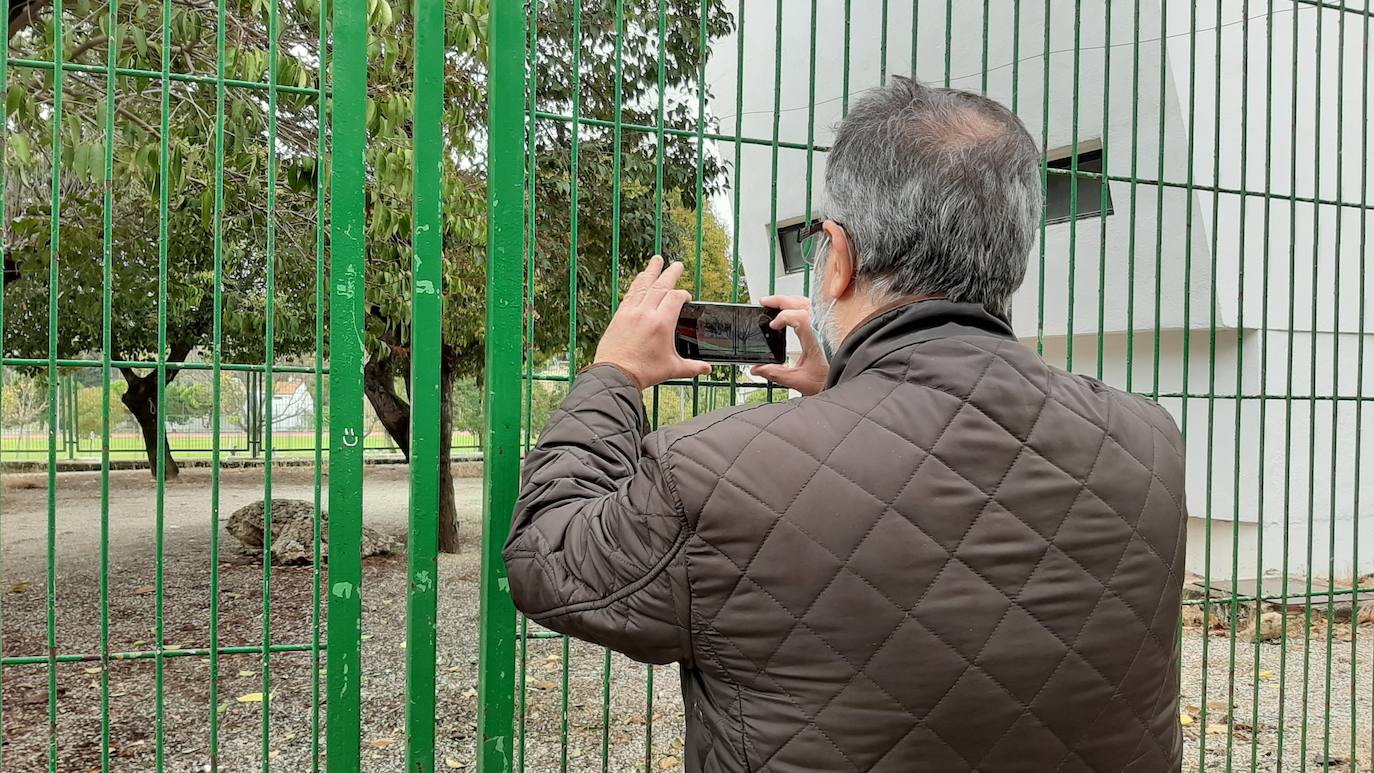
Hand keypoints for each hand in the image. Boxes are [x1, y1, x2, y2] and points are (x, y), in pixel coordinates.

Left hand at [593, 256, 710, 389]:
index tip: (686, 298)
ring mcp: (631, 312)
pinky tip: (639, 279)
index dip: (683, 295)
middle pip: (660, 286)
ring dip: (651, 271)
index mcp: (662, 323)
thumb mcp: (672, 369)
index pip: (675, 298)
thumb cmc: (643, 372)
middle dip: (670, 273)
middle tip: (677, 265)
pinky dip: (636, 284)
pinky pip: (630, 294)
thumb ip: (692, 367)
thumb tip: (707, 368)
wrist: (615, 374)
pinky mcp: (619, 315)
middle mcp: (646, 313)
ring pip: (643, 285)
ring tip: (656, 260)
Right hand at [750, 295, 828, 395]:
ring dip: (790, 300)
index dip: (783, 317)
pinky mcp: (825, 328)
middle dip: (780, 301)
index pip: (800, 317)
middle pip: (802, 304)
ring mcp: (825, 327)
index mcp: (815, 341)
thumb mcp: (799, 381)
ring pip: (808, 303)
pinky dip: (799, 305)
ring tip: (774, 303)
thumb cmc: (826, 381)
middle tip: (764, 302)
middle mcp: (821, 330)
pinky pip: (813, 308)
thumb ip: (776, 374)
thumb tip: (757, 369)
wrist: (843, 383)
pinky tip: (791, 308)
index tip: (773, 326)